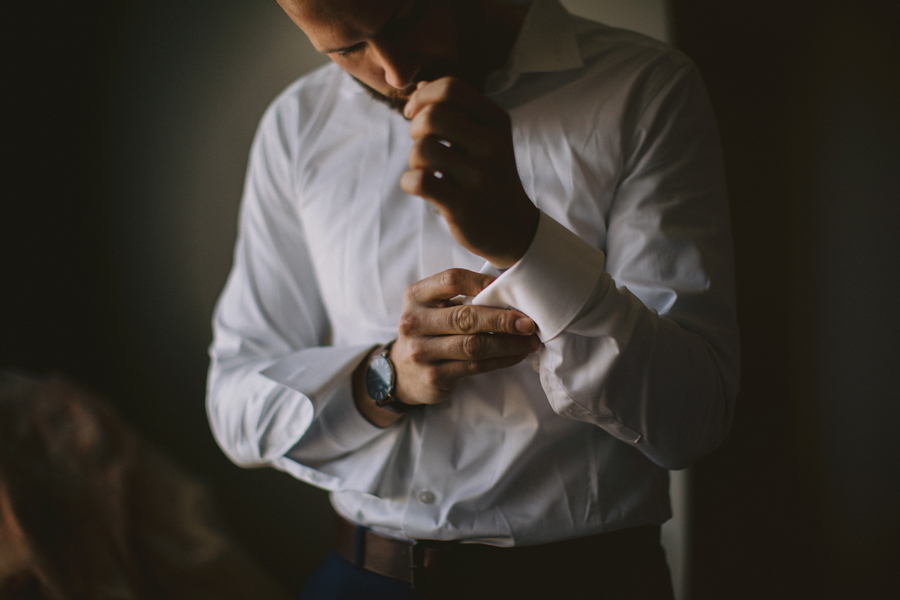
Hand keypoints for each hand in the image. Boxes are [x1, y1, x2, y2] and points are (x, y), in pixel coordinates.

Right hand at [393, 268, 539, 405]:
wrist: (403, 372)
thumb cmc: (429, 331)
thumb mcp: (433, 307)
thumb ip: (461, 296)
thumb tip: (509, 290)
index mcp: (416, 296)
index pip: (452, 280)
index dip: (484, 282)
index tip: (511, 289)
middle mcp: (414, 322)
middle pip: (466, 317)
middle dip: (503, 319)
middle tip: (529, 323)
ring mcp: (422, 351)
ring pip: (473, 345)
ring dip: (508, 343)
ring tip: (530, 341)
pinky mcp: (433, 376)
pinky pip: (475, 366)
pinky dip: (501, 360)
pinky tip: (516, 355)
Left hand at [401, 77, 539, 267]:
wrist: (514, 228)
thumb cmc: (490, 177)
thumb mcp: (483, 138)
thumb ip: (454, 111)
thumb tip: (419, 84)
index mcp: (497, 122)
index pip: (450, 88)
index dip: (422, 96)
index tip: (413, 112)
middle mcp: (492, 145)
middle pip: (432, 116)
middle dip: (415, 128)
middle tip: (422, 144)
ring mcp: (479, 176)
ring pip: (421, 150)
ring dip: (414, 160)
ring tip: (427, 170)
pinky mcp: (464, 205)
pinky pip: (418, 181)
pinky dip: (410, 182)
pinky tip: (421, 186)